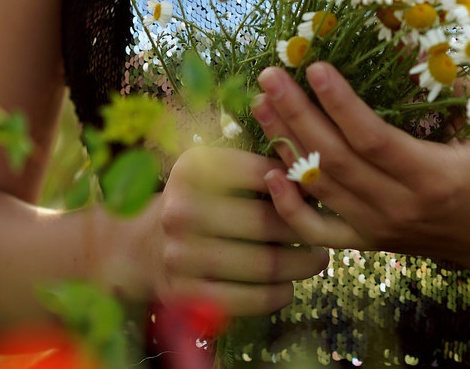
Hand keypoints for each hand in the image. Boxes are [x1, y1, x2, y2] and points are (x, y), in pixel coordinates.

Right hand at [142, 143, 330, 316]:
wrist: (145, 247)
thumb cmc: (200, 203)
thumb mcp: (218, 173)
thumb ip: (261, 170)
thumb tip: (313, 180)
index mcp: (193, 169)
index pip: (262, 173)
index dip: (298, 185)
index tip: (317, 195)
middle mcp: (181, 209)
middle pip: (266, 222)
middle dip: (305, 229)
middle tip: (324, 232)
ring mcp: (180, 255)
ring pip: (264, 264)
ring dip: (301, 264)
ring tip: (316, 259)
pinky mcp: (186, 294)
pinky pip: (250, 300)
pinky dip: (278, 294)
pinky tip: (288, 287)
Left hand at [250, 62, 469, 265]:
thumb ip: (454, 86)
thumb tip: (412, 40)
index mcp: (432, 177)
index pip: (372, 139)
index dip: (340, 103)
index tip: (315, 66)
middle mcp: (399, 207)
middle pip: (335, 161)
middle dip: (297, 114)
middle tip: (270, 76)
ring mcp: (379, 229)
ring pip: (320, 188)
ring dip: (285, 144)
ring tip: (261, 105)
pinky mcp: (369, 241)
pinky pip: (318, 230)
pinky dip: (289, 206)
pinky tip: (269, 174)